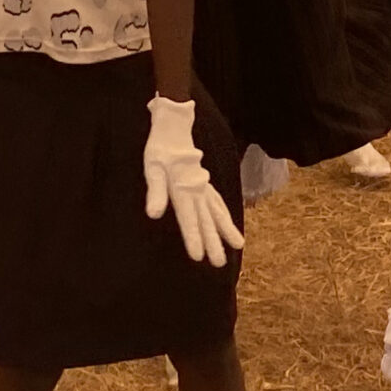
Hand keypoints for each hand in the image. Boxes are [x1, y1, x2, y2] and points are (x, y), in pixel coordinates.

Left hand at [141, 96, 243, 266]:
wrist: (174, 126)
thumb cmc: (159, 148)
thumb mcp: (152, 168)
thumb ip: (155, 192)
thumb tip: (153, 214)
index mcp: (183, 190)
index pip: (189, 219)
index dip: (194, 238)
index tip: (200, 257)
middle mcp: (197, 191)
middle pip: (206, 220)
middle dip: (213, 242)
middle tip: (219, 264)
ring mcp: (203, 186)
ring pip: (217, 211)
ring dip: (225, 229)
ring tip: (238, 245)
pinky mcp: (204, 182)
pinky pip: (217, 201)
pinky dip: (224, 213)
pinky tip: (228, 222)